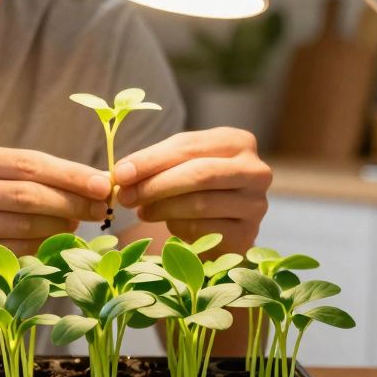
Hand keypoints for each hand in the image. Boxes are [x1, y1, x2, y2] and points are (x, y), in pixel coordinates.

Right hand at [0, 144, 111, 269]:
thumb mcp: (0, 175)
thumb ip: (42, 174)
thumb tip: (100, 184)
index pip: (29, 164)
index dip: (71, 175)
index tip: (104, 184)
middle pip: (28, 196)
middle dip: (72, 203)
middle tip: (101, 210)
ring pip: (25, 227)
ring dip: (61, 227)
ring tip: (78, 224)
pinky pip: (18, 253)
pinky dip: (45, 248)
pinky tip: (58, 244)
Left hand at [112, 127, 271, 254]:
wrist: (222, 227)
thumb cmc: (196, 187)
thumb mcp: (178, 165)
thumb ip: (153, 164)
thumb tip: (120, 174)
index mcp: (238, 142)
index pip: (189, 146)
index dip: (151, 160)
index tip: (121, 173)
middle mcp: (255, 170)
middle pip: (198, 174)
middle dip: (155, 185)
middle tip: (124, 196)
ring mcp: (256, 204)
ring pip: (199, 204)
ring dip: (161, 208)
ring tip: (141, 210)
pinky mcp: (247, 234)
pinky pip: (204, 230)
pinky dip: (178, 227)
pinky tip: (168, 224)